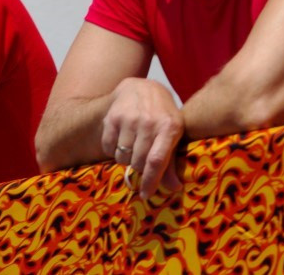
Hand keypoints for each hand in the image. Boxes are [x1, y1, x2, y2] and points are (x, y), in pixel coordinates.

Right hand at [100, 78, 183, 199]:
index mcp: (170, 127)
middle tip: (142, 156)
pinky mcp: (112, 117)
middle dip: (139, 167)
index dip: (151, 181)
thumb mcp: (173, 134)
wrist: (142, 88)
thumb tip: (174, 188)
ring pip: (123, 157)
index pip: (157, 161)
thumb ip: (171, 161)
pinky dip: (114, 150)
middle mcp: (149, 121)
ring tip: (133, 144)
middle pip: (138, 162)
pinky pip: (109, 148)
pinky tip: (122, 138)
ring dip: (126, 158)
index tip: (146, 194)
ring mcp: (129, 118)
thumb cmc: (162, 115)